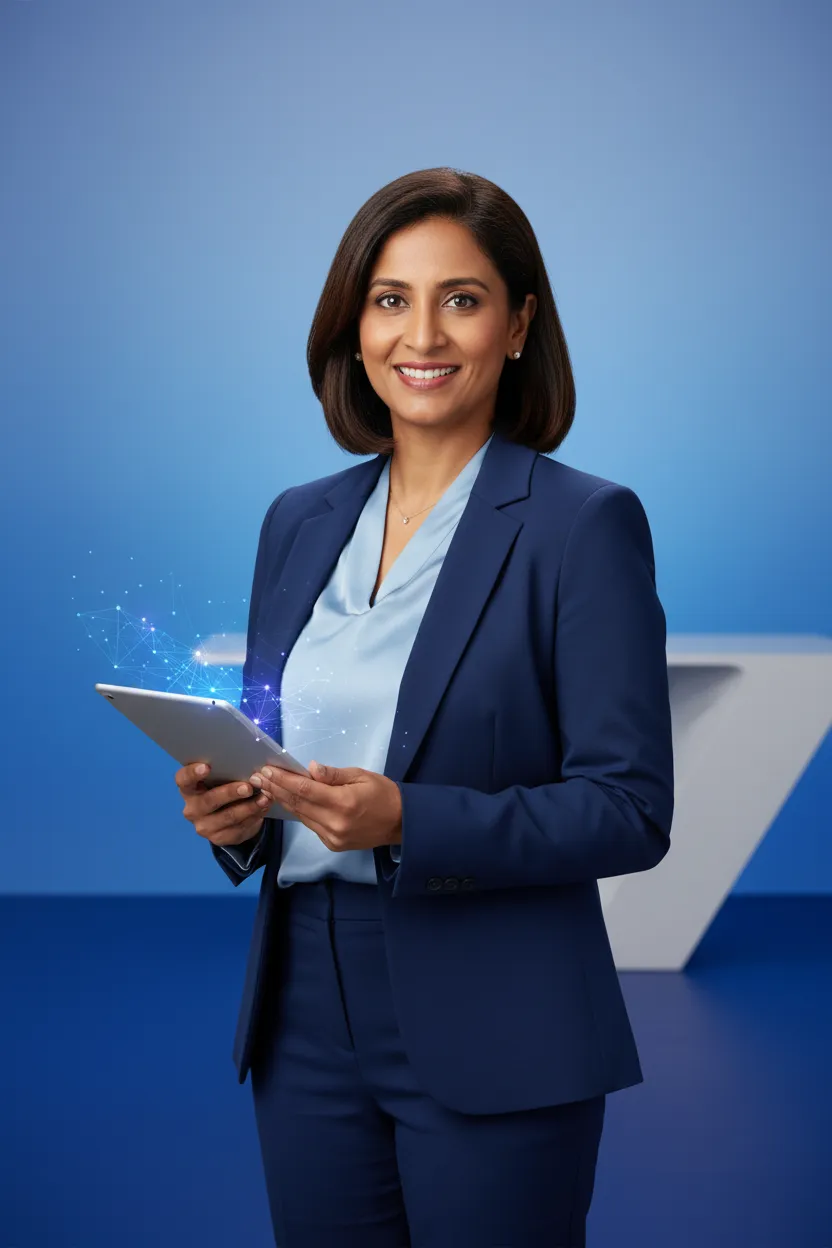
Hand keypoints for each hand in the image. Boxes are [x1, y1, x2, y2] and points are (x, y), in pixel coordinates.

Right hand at [175, 762, 270, 847]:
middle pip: (208, 800)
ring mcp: (203, 826)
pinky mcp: (218, 838)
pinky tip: (263, 809)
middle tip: (248, 787)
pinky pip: (238, 828)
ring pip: (227, 817)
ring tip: (264, 798)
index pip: (183, 779)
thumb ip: (227, 771)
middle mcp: (192, 808)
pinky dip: (253, 817)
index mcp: (188, 788)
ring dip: (248, 807)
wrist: (228, 817)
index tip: (206, 766)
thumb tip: (249, 765)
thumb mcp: (222, 779)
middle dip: (230, 793)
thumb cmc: (223, 788)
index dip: (192, 773)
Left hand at [249, 760, 402, 852]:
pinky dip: (298, 811)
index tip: (267, 770)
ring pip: (301, 816)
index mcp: (343, 803)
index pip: (305, 789)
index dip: (283, 780)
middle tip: (258, 777)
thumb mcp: (361, 776)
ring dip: (283, 801)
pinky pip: (310, 825)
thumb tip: (309, 768)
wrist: (401, 823)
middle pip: (298, 803)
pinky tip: (287, 801)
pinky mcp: (332, 844)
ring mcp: (332, 837)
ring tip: (266, 787)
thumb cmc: (383, 793)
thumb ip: (333, 775)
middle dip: (276, 789)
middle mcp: (334, 823)